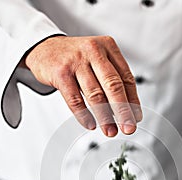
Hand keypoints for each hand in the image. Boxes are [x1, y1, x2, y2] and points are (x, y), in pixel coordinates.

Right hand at [24, 35, 141, 136]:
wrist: (44, 48)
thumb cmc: (76, 59)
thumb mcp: (98, 61)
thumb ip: (112, 80)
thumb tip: (128, 110)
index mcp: (108, 47)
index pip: (126, 77)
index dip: (133, 100)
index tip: (136, 118)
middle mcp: (94, 51)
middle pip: (113, 85)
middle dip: (123, 110)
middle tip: (129, 128)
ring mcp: (76, 62)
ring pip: (95, 94)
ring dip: (105, 117)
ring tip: (110, 131)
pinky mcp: (61, 73)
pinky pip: (75, 99)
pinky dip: (84, 115)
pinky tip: (90, 125)